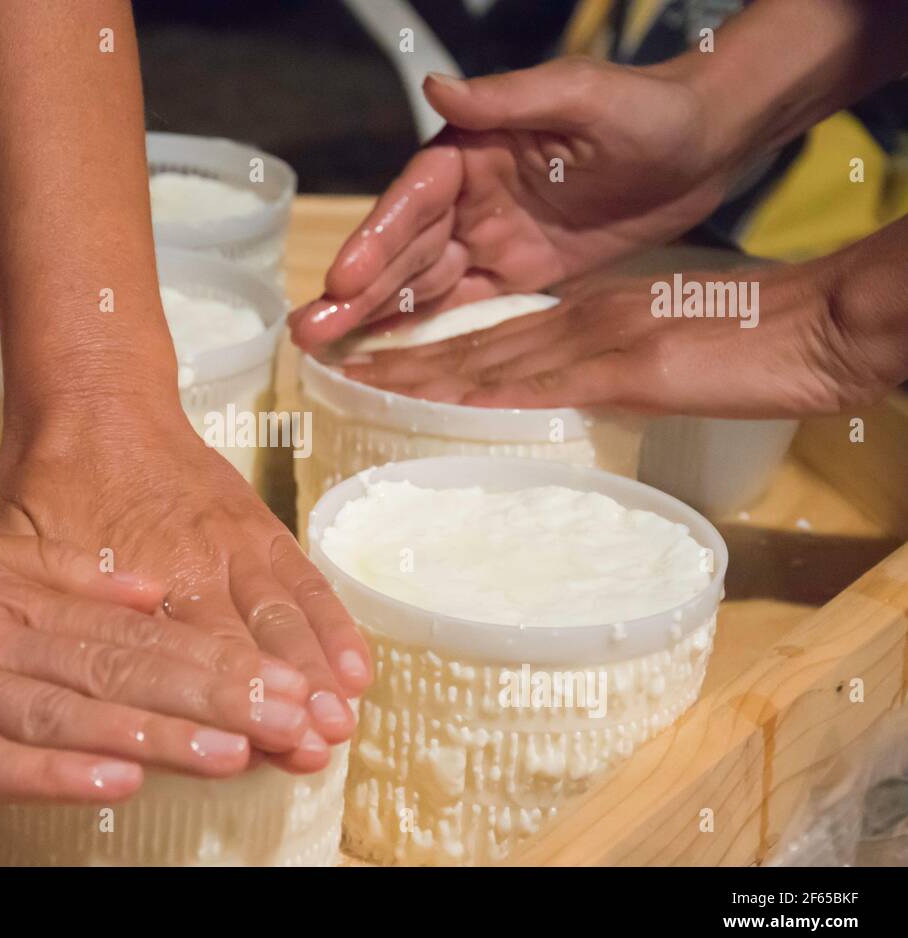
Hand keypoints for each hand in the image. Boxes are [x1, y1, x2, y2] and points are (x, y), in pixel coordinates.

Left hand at [0, 412, 372, 772]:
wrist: (99, 401)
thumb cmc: (49, 479)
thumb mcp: (13, 540)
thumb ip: (34, 603)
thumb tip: (32, 671)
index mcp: (130, 576)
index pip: (178, 657)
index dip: (213, 707)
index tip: (245, 753)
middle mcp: (193, 565)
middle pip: (243, 645)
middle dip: (279, 702)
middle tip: (312, 751)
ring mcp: (234, 546)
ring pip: (283, 616)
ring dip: (316, 670)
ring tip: (342, 721)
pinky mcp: (260, 528)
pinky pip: (306, 579)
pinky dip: (335, 623)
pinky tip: (359, 667)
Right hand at [0, 508, 319, 802]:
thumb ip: (60, 570)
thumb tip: (149, 586)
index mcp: (13, 588)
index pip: (133, 627)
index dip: (213, 656)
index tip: (281, 679)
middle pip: (117, 667)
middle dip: (210, 697)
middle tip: (288, 720)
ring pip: (64, 709)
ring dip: (152, 733)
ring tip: (232, 753)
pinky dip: (48, 770)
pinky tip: (112, 781)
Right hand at [289, 56, 740, 347]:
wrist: (708, 143)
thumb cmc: (648, 108)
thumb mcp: (581, 94)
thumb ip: (508, 99)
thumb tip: (436, 89)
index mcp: (473, 151)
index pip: (412, 199)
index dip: (375, 239)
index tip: (341, 277)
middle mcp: (470, 196)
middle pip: (404, 250)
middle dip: (355, 292)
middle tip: (307, 332)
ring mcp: (492, 237)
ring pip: (423, 284)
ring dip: (375, 317)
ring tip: (327, 351)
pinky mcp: (520, 271)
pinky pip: (465, 307)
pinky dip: (426, 331)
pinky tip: (389, 357)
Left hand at [338, 249, 907, 417]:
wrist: (809, 327)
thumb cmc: (749, 350)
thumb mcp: (662, 360)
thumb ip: (608, 378)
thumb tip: (567, 405)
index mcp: (584, 321)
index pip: (489, 340)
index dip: (428, 356)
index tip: (378, 368)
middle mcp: (573, 324)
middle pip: (468, 346)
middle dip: (400, 362)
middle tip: (337, 369)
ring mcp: (591, 342)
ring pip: (483, 359)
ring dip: (415, 375)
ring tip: (357, 383)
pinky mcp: (617, 366)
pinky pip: (533, 383)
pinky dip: (476, 393)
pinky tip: (432, 403)